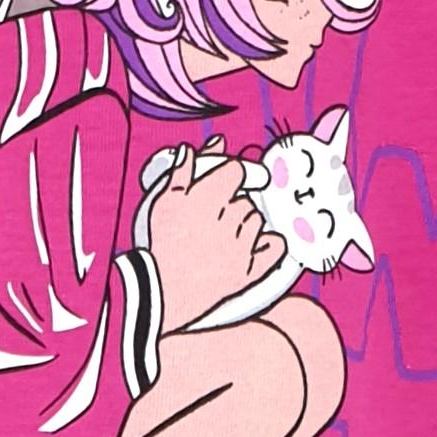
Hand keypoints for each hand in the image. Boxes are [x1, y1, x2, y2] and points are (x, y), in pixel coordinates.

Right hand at [146, 152, 284, 330]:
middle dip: (233, 206)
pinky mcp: (250, 269)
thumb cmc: (161, 242)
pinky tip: (256, 246)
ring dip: (246, 225)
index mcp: (210, 196)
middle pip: (246, 200)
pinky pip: (276, 247)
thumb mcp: (164, 201)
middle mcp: (231, 217)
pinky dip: (271, 244)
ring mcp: (243, 245)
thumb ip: (181, 171)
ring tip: (224, 238)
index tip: (221, 186)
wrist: (162, 289)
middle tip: (214, 221)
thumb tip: (195, 148)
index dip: (229, 176)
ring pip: (257, 221)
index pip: (236, 171)